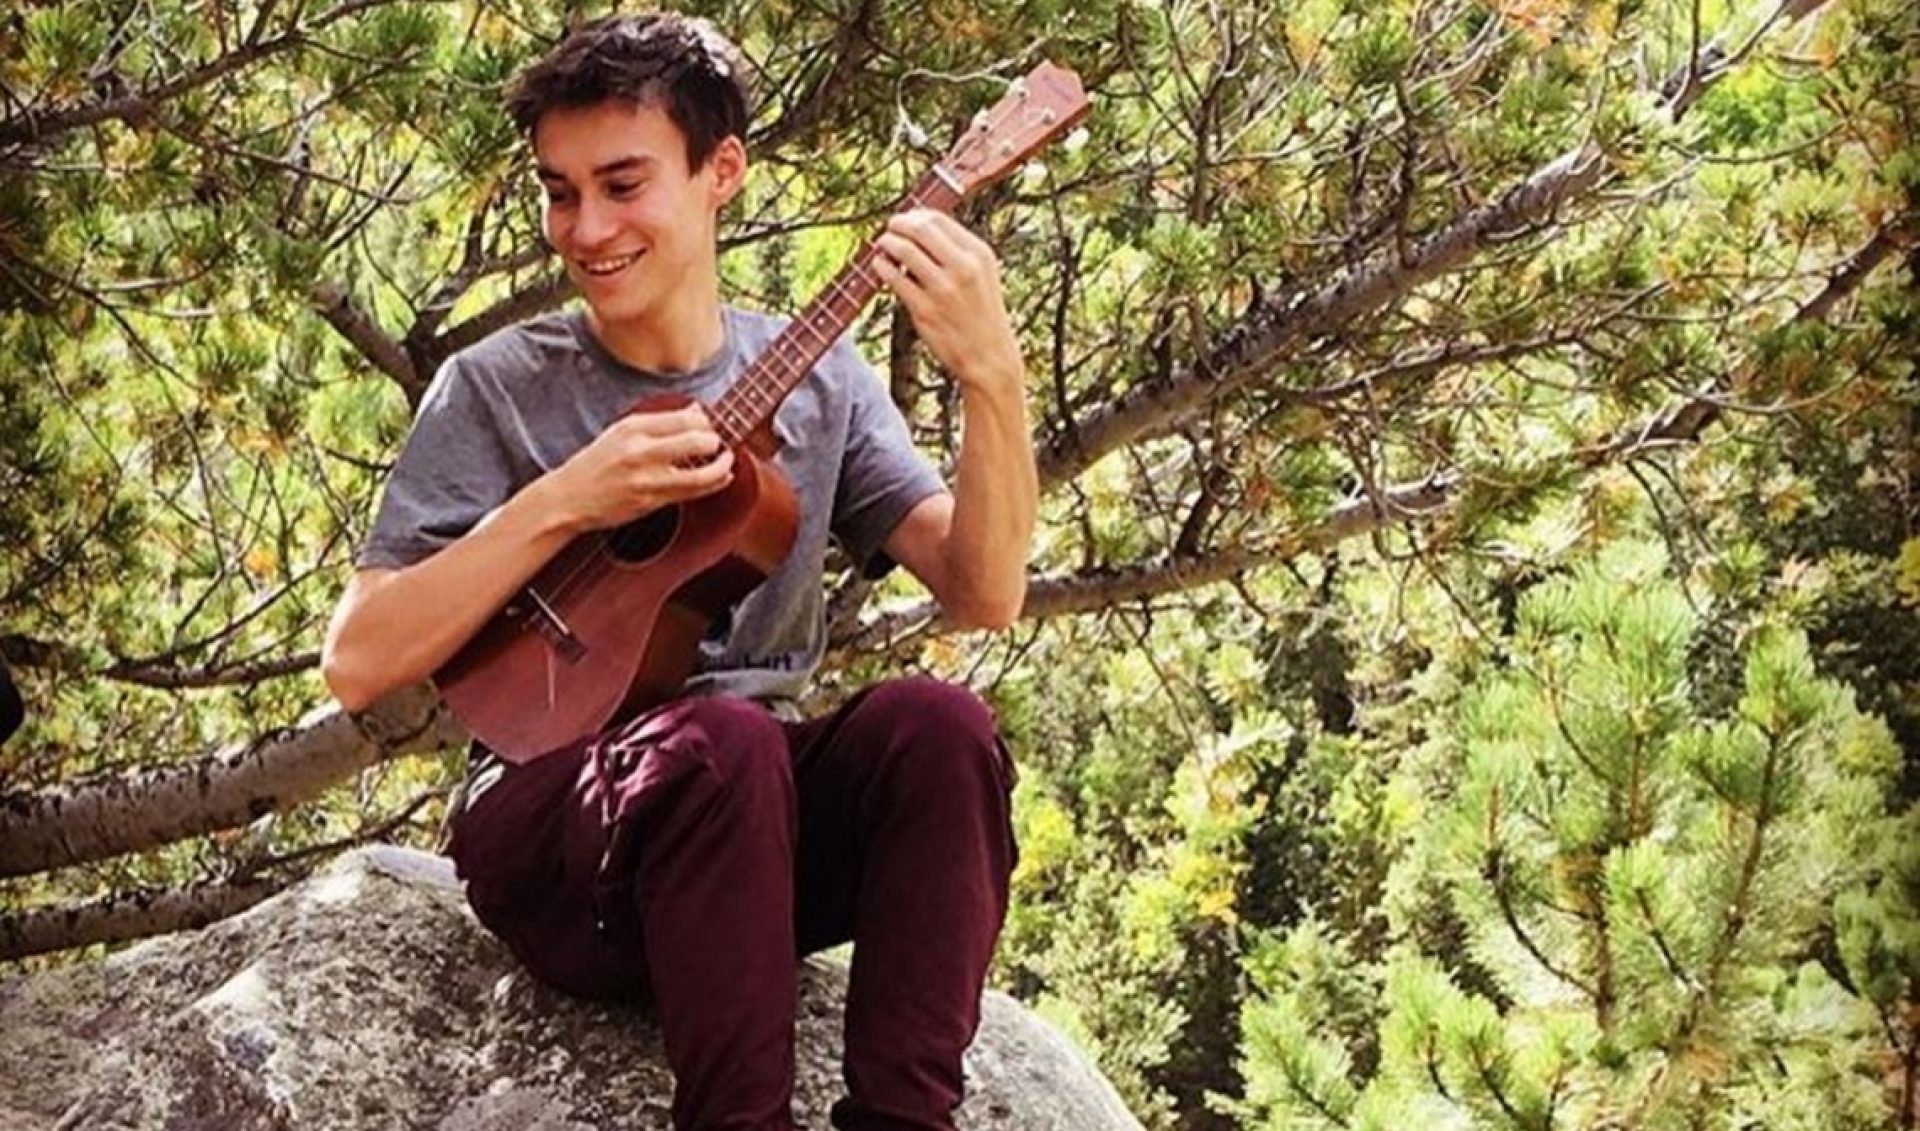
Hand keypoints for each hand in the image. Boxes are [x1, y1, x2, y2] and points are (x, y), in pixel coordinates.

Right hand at [543, 404, 733, 532]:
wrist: (569, 498)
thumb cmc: (596, 464)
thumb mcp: (620, 432)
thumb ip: (659, 422)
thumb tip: (696, 410)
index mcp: (633, 427)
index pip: (685, 417)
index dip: (705, 421)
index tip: (708, 424)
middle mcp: (641, 451)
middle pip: (698, 440)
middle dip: (716, 440)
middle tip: (718, 442)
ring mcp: (647, 478)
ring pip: (701, 473)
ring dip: (722, 466)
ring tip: (727, 460)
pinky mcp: (651, 502)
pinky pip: (692, 493)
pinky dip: (714, 484)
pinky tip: (722, 478)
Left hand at [873, 210, 1024, 396]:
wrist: (989, 357)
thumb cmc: (981, 314)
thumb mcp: (981, 275)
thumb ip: (957, 252)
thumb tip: (918, 229)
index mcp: (979, 254)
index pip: (938, 219)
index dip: (915, 216)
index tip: (905, 221)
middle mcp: (963, 267)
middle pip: (920, 228)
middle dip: (898, 224)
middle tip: (888, 230)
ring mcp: (944, 289)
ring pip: (905, 249)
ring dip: (887, 242)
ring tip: (881, 246)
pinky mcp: (926, 310)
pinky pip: (895, 278)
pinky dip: (882, 266)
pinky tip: (880, 265)